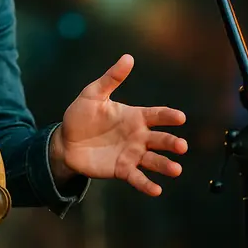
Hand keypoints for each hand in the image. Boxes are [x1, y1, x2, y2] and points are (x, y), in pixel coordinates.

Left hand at [56, 54, 187, 195]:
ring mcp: (132, 154)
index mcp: (134, 117)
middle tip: (181, 146)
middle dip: (172, 143)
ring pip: (154, 160)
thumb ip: (111, 78)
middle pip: (161, 140)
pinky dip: (147, 185)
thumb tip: (128, 57)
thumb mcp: (93, 94)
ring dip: (165, 165)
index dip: (168, 116)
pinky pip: (137, 178)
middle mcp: (138, 136)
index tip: (180, 117)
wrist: (65, 142)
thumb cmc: (80, 116)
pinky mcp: (122, 170)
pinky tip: (156, 189)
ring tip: (176, 169)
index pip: (156, 115)